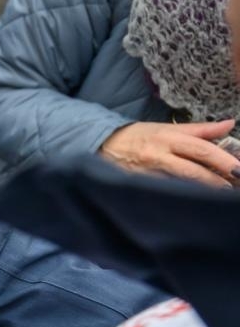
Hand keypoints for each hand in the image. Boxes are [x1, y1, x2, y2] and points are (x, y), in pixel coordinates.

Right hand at [99, 120, 238, 187]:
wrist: (101, 146)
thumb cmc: (137, 136)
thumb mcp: (167, 128)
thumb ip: (199, 129)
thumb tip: (229, 125)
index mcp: (169, 137)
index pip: (202, 149)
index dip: (223, 160)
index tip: (239, 168)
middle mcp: (159, 155)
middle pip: (194, 170)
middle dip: (216, 181)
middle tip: (234, 187)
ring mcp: (148, 173)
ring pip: (180, 185)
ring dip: (201, 191)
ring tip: (219, 196)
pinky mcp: (139, 186)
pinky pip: (163, 193)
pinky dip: (180, 197)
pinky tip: (192, 202)